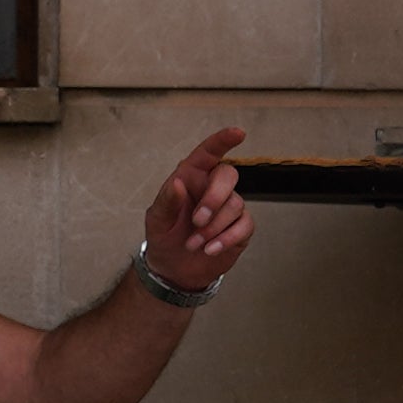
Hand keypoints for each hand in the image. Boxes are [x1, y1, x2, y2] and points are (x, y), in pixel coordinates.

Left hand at [135, 123, 255, 300]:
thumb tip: (178, 183)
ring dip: (214, 227)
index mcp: (192, 177)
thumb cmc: (164, 235)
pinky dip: (227, 238)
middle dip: (215, 198)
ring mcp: (229, 207)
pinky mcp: (240, 228)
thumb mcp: (157, 219)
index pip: (209, 153)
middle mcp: (212, 188)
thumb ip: (166, 201)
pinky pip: (244, 225)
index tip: (238, 133)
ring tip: (194, 244)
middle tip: (197, 221)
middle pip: (228, 176)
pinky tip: (210, 250)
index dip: (223, 141)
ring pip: (236, 204)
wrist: (173, 269)